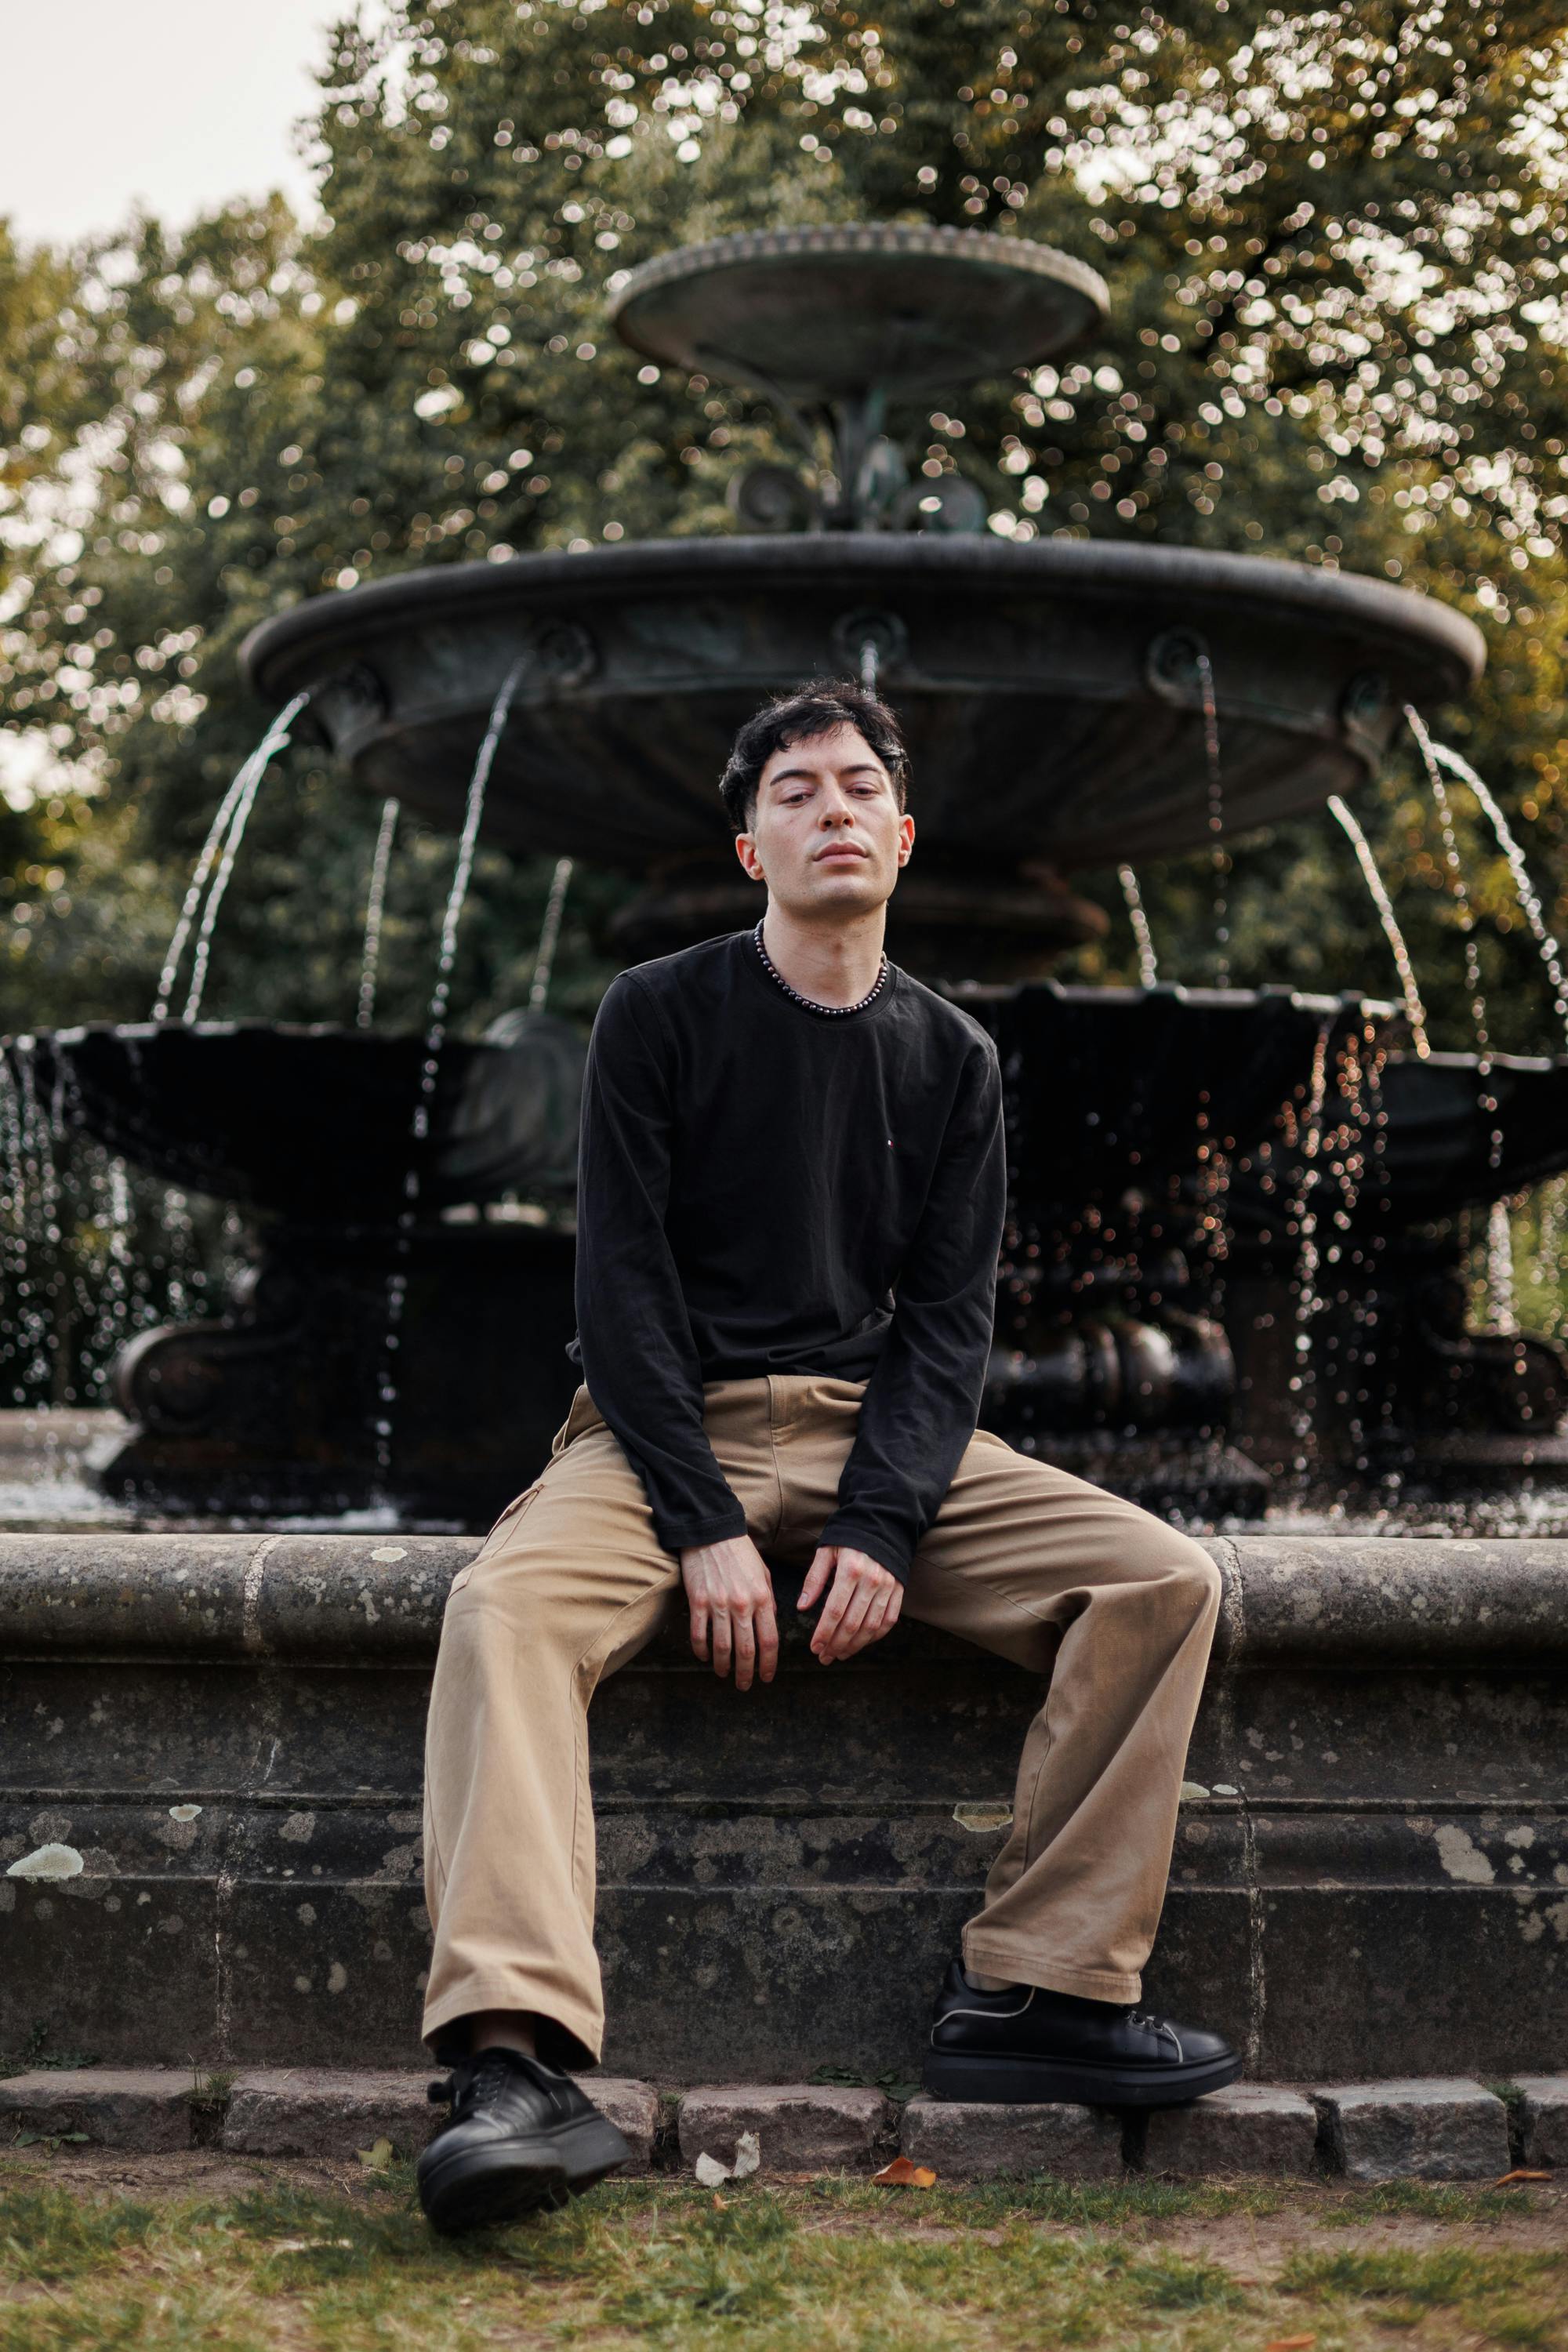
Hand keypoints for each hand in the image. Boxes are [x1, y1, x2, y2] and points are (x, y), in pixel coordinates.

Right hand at [679, 1533, 778, 1691]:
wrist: (712, 1533)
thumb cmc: (740, 1552)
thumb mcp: (764, 1573)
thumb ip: (769, 1599)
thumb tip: (771, 1622)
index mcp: (762, 1598)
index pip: (769, 1640)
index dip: (769, 1663)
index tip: (766, 1676)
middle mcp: (742, 1605)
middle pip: (746, 1650)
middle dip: (747, 1673)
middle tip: (745, 1685)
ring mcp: (718, 1604)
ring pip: (722, 1647)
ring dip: (724, 1666)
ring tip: (725, 1675)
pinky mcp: (697, 1602)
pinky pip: (699, 1634)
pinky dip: (701, 1650)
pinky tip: (704, 1657)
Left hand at [797, 1544, 903, 1662]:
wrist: (883, 1524)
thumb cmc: (848, 1538)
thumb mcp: (826, 1551)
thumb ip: (814, 1579)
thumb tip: (802, 1608)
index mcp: (850, 1569)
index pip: (834, 1610)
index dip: (823, 1633)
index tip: (814, 1647)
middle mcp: (872, 1580)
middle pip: (853, 1623)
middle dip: (836, 1645)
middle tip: (824, 1657)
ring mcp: (888, 1587)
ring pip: (871, 1626)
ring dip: (854, 1645)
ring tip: (839, 1654)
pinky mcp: (899, 1591)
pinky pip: (888, 1621)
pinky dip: (875, 1636)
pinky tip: (861, 1643)